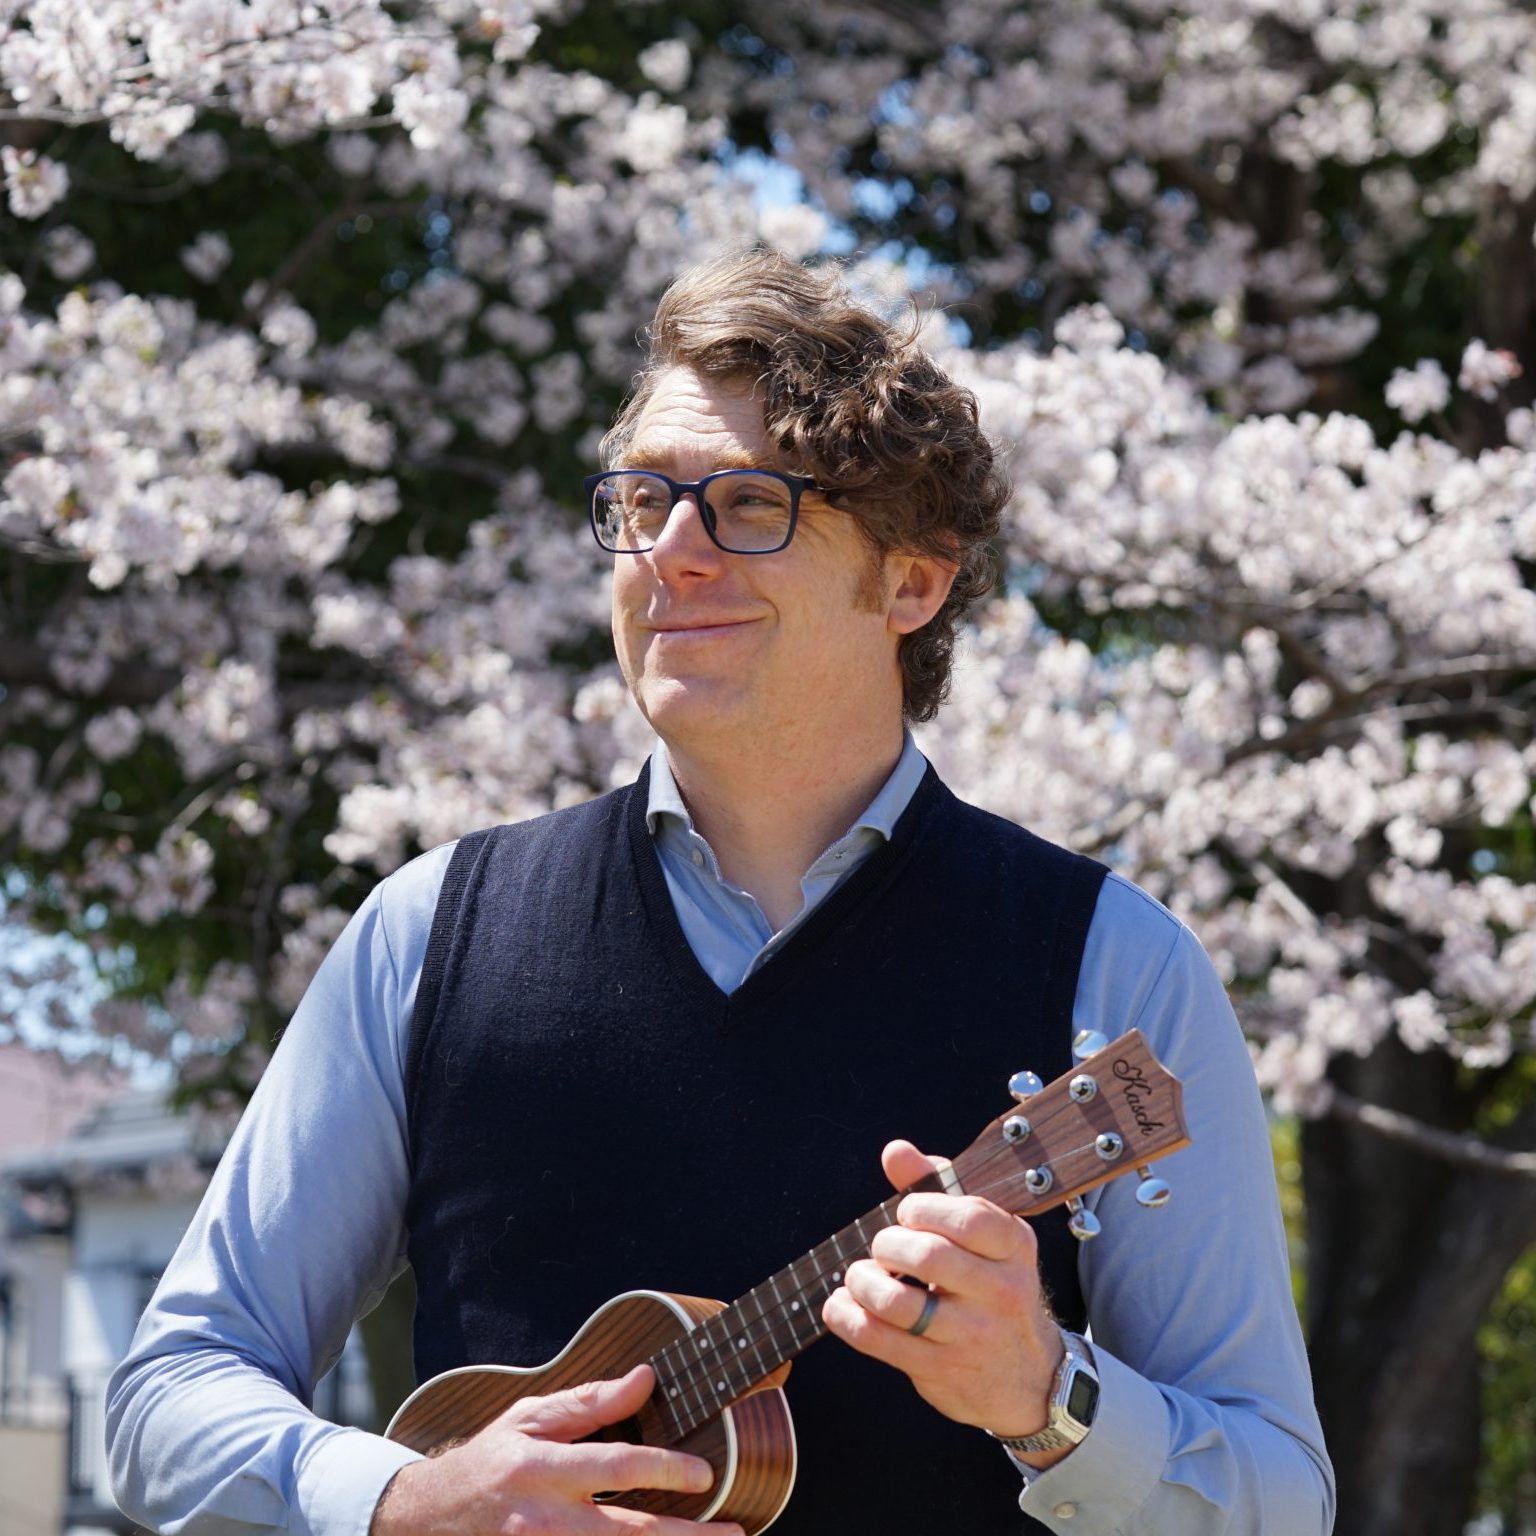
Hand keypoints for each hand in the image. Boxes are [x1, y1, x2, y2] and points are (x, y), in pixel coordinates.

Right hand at [370, 1364, 744, 1535]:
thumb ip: (590, 1401)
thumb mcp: (530, 1416)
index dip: (662, 1468)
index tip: (705, 1473)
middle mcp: (546, 1519)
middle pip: (627, 1533)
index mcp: (545, 1467)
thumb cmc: (491, 1458)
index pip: (614, 1466)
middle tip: (735, 1533)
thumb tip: (646, 1377)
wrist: (432, 1517)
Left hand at [822, 1140, 1065, 1441]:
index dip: (924, 1208)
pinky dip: (848, 1318)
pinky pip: (880, 1340)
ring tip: (861, 1276)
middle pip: (928, 1256)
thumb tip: (896, 1151)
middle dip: (888, 1244)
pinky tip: (842, 1306)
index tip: (906, 1213)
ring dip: (863, 1282)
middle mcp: (1001, 1291)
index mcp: (1014, 1247)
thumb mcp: (985, 1237)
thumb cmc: (993, 1287)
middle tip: (883, 1249)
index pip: (970, 1218)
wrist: (1028, 1378)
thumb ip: (938, 1187)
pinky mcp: (943, 1370)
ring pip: (899, 1303)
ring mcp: (972, 1336)